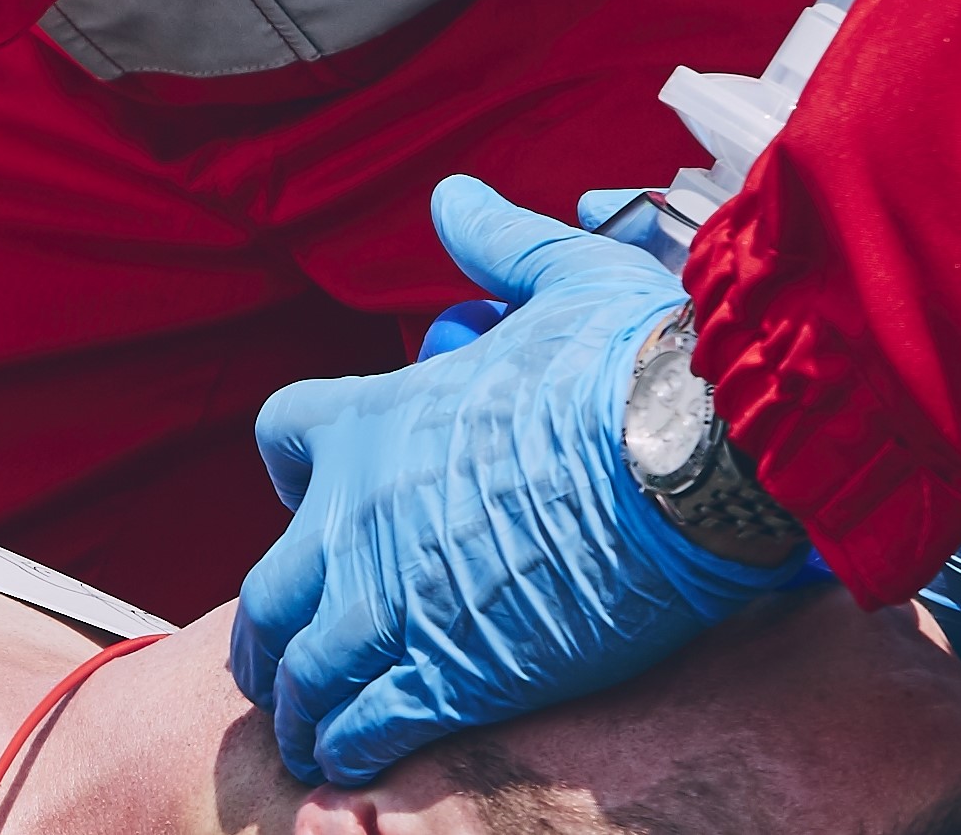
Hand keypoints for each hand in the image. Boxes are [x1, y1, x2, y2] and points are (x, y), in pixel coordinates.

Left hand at [233, 178, 801, 783]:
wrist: (693, 458)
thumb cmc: (635, 363)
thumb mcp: (562, 275)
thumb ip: (497, 243)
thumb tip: (454, 197)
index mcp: (377, 418)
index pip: (282, 436)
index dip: (296, 471)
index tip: (316, 498)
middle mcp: (361, 512)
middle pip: (267, 584)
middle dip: (268, 631)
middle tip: (279, 663)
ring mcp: (396, 598)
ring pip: (301, 669)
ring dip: (299, 703)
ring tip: (309, 735)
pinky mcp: (451, 671)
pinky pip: (366, 723)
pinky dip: (349, 746)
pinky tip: (352, 763)